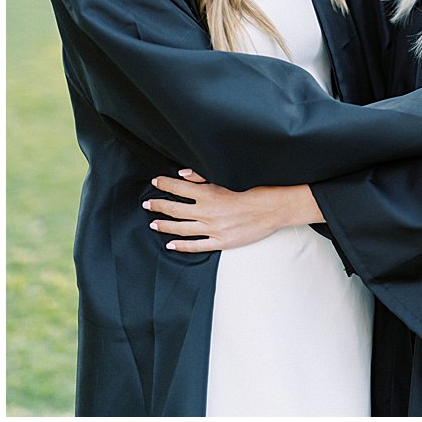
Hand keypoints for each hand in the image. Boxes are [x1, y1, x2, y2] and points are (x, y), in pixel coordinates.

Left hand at [143, 170, 321, 251]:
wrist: (274, 209)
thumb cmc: (253, 190)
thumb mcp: (227, 178)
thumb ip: (202, 177)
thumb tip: (182, 175)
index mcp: (208, 194)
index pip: (178, 188)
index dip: (164, 184)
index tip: (155, 182)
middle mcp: (207, 212)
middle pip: (175, 209)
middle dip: (158, 205)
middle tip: (147, 203)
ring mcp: (213, 229)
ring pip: (181, 229)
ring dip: (165, 225)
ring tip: (153, 223)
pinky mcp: (221, 242)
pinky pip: (197, 246)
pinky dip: (181, 246)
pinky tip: (170, 244)